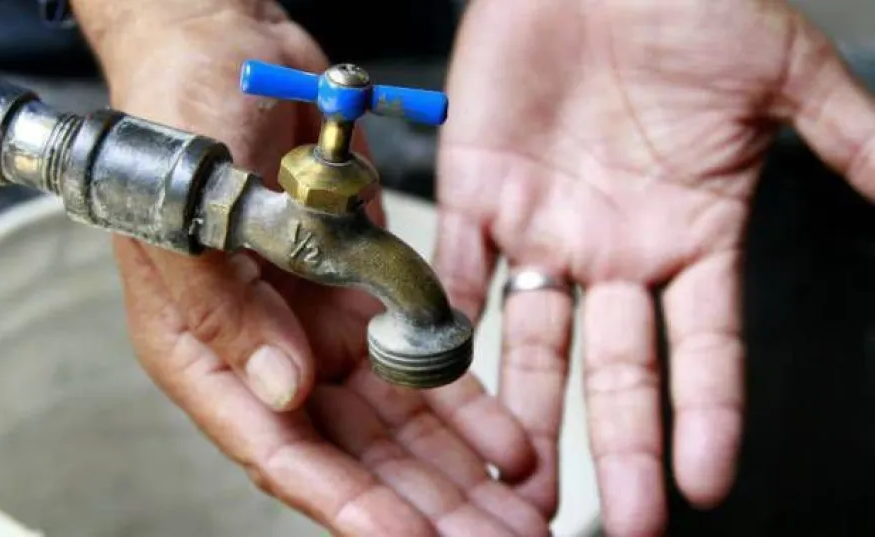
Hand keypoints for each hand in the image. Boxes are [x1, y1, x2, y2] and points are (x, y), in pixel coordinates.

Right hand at [73, 2, 548, 534]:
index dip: (348, 504)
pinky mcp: (363, 296)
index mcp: (208, 352)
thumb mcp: (188, 217)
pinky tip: (514, 444)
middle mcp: (267, 355)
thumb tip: (287, 395)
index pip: (280, 452)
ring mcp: (320, 330)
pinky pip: (421, 362)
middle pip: (354, 457)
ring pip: (398, 425)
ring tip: (522, 514)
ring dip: (459, 472)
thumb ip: (229, 313)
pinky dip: (468, 404)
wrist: (222, 49)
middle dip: (425, 507)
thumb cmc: (179, 126)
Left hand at [436, 0, 874, 534]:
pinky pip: (460, 271)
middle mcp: (615, 248)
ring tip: (518, 480)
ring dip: (526, 410)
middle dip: (616, 447)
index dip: (706, 415)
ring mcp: (544, 226)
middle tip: (616, 522)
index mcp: (691, 233)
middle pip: (617, 369)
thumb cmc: (688, 4)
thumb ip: (850, 140)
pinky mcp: (478, 192)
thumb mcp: (782, 73)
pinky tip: (446, 383)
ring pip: (532, 340)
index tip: (705, 483)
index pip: (705, 347)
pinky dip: (448, 323)